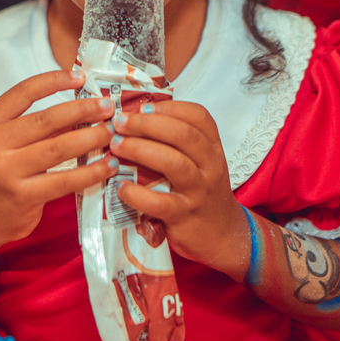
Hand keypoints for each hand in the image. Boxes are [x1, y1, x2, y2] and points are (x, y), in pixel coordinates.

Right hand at [0, 70, 116, 252]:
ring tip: (111, 133)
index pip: (23, 93)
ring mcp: (6, 171)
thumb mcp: (6, 144)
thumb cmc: (0, 176)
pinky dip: (91, 171)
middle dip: (82, 110)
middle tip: (107, 107)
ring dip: (91, 137)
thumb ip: (36, 127)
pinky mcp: (22, 196)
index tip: (79, 77)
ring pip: (58, 148)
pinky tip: (108, 166)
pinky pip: (65, 180)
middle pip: (46, 119)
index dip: (53, 81)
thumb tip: (81, 107)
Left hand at [108, 101, 249, 275]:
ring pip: (174, 163)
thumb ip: (177, 142)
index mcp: (212, 147)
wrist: (223, 234)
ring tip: (116, 146)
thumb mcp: (200, 162)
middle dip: (147, 124)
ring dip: (141, 150)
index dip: (169, 107)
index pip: (198, 116)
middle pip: (184, 135)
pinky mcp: (184, 215)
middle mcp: (210, 165)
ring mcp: (199, 191)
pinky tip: (121, 187)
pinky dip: (137, 193)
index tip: (142, 106)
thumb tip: (136, 117)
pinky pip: (159, 202)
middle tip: (120, 122)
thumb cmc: (202, 191)